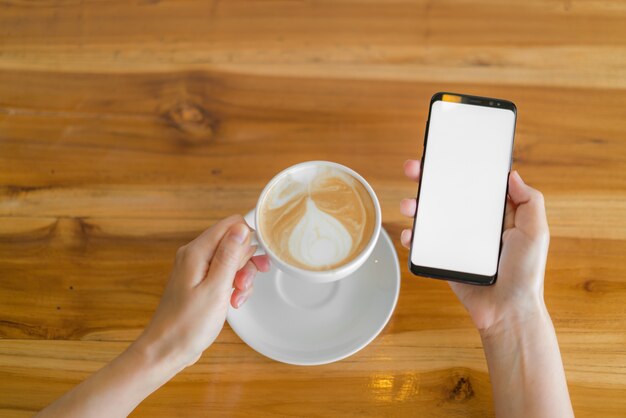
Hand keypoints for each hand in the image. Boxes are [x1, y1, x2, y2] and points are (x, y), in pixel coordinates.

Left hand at [135, 215, 269, 370]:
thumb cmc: (187, 325)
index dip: (249, 239)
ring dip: (242, 277)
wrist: (166, 350)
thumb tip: (241, 228)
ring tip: (237, 297)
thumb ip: (229, 256)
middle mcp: (196, 255)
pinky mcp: (201, 282)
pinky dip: (234, 287)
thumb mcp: (216, 289)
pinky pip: (225, 275)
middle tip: (242, 284)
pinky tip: (233, 302)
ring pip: (232, 260)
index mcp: (197, 252)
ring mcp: (198, 269)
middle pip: (234, 242)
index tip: (257, 261)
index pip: (232, 224)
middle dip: (246, 262)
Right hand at [400, 160, 549, 334]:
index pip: (474, 184)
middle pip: (446, 195)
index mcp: (495, 214)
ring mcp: (455, 240)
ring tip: (409, 205)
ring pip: (430, 216)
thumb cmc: (525, 273)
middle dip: (427, 180)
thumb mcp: (535, 232)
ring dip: (414, 206)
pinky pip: (423, 244)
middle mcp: (473, 224)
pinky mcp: (443, 258)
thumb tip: (512, 174)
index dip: (459, 168)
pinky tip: (410, 235)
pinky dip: (412, 237)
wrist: (506, 311)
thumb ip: (529, 201)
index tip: (445, 154)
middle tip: (413, 169)